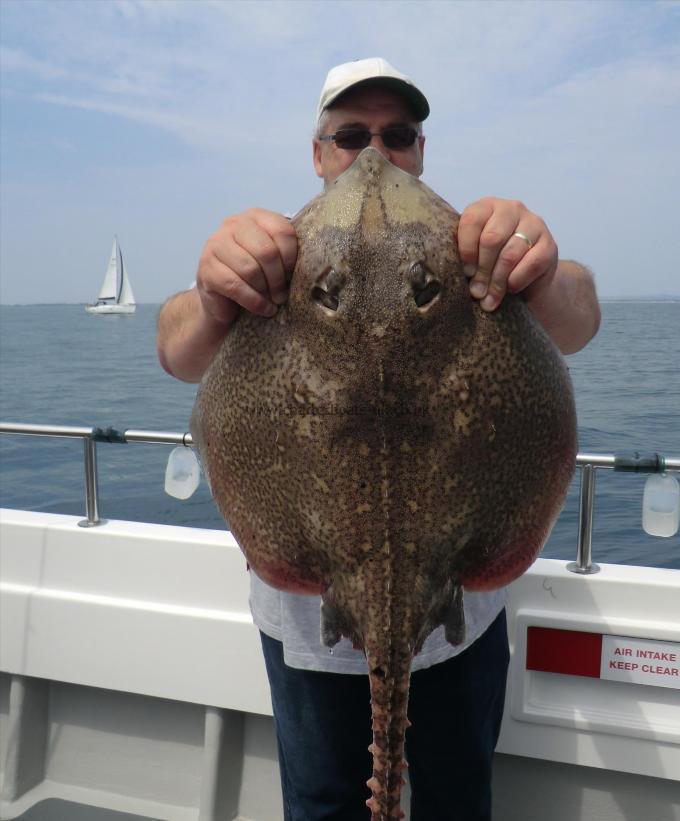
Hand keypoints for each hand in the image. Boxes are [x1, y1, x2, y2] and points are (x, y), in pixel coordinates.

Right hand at [196, 208, 297, 322]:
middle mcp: (233, 225)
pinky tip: (263, 309)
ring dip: (265, 291)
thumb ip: (287, 254)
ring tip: (272, 302)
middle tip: (282, 295)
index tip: (293, 275)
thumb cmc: (256, 278)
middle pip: (266, 251)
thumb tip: (312, 265)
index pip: (282, 230)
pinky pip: (235, 286)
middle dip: (278, 278)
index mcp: (255, 217)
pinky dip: (254, 301)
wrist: (224, 301)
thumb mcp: (274, 261)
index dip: (291, 257)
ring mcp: (215, 245)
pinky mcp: (206, 268)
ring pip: (250, 269)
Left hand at [457, 198, 558, 310]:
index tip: (465, 272)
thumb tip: (453, 274)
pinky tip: (510, 289)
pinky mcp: (549, 244)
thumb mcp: (474, 256)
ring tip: (489, 299)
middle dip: (482, 270)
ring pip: (510, 254)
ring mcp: (534, 224)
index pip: (472, 220)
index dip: (466, 250)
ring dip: (497, 281)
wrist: (528, 278)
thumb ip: (464, 257)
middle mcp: (511, 209)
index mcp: (487, 207)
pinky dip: (517, 281)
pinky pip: (531, 264)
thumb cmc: (492, 265)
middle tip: (476, 291)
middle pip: (491, 239)